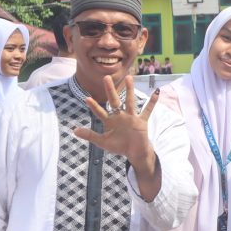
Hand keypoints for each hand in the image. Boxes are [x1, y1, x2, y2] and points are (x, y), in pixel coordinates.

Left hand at [74, 75, 160, 199]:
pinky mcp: (141, 121)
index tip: (87, 98)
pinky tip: (156, 92)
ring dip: (129, 90)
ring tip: (129, 78)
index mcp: (110, 121)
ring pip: (130, 101)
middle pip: (114, 100)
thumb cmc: (119, 146)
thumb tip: (74, 130)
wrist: (134, 152)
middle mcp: (120, 116)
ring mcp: (131, 117)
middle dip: (110, 90)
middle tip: (106, 77)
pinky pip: (147, 110)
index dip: (94, 106)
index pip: (100, 112)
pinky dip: (152, 102)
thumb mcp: (103, 142)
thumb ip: (90, 135)